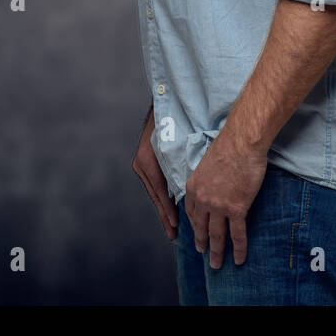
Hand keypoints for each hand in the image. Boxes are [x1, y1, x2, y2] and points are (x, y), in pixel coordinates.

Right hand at [132, 109, 178, 241]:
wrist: (168, 101)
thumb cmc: (179, 120)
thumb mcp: (180, 142)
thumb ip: (184, 163)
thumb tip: (193, 188)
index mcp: (148, 161)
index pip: (160, 192)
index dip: (168, 210)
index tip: (175, 225)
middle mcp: (142, 163)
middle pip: (156, 195)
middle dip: (166, 215)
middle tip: (174, 234)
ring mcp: (142, 163)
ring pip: (156, 191)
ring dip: (165, 208)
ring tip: (172, 227)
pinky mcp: (147, 162)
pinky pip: (156, 184)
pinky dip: (164, 196)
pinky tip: (171, 209)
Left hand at [184, 131, 267, 269]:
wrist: (241, 144)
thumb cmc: (228, 147)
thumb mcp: (208, 162)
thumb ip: (208, 177)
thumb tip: (215, 182)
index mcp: (193, 187)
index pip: (191, 212)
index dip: (194, 224)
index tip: (197, 231)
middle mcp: (203, 200)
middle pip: (201, 227)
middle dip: (202, 243)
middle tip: (203, 253)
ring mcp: (219, 207)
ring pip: (217, 235)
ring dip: (217, 252)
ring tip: (217, 264)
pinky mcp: (236, 209)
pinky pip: (237, 234)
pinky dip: (238, 249)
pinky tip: (239, 259)